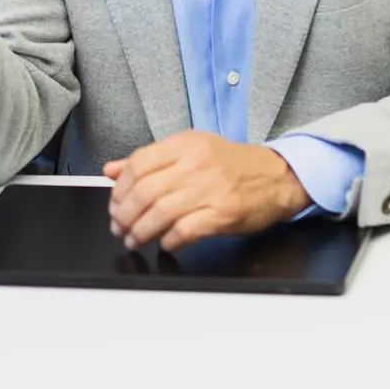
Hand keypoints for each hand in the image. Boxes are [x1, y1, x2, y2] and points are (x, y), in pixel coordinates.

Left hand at [104, 134, 312, 250]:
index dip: (119, 190)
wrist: (278, 176)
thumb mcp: (191, 150)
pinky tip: (165, 244)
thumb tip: (111, 170)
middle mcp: (195, 164)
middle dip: (124, 215)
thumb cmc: (233, 165)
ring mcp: (210, 189)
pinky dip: (169, 241)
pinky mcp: (224, 213)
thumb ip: (150, 160)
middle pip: (144, 192)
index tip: (114, 204)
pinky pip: (185, 231)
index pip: (137, 164)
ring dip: (140, 232)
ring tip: (134, 240)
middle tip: (119, 227)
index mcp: (184, 145)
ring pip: (160, 213)